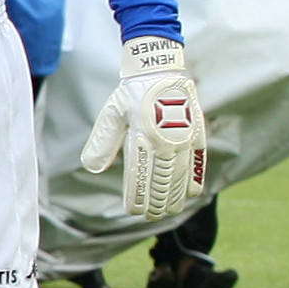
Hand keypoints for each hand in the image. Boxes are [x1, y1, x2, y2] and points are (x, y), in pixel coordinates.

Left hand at [78, 35, 206, 218]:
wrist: (161, 71)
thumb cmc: (131, 94)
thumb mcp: (111, 114)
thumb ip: (103, 142)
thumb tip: (92, 168)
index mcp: (143, 136)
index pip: (139, 175)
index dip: (136, 196)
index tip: (132, 210)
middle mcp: (165, 140)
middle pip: (161, 180)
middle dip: (155, 201)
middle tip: (148, 215)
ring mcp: (184, 139)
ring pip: (179, 176)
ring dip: (173, 196)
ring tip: (166, 211)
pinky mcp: (196, 135)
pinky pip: (197, 163)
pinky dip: (193, 180)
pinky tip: (190, 194)